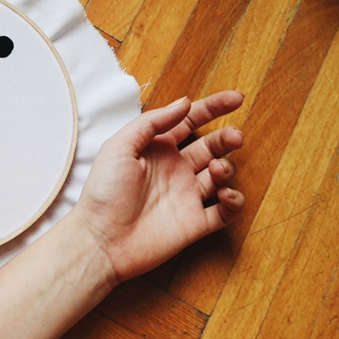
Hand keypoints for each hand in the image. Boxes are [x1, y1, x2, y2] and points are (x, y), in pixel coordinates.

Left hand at [73, 91, 244, 283]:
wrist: (101, 239)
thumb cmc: (104, 192)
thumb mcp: (120, 147)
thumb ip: (151, 123)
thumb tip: (185, 103)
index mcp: (157, 149)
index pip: (189, 121)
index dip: (213, 108)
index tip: (237, 98)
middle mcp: (174, 170)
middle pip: (210, 146)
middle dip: (226, 137)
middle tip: (235, 136)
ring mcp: (186, 196)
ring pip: (221, 175)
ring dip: (227, 167)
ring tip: (217, 169)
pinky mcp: (194, 224)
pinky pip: (225, 211)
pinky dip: (234, 201)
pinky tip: (225, 194)